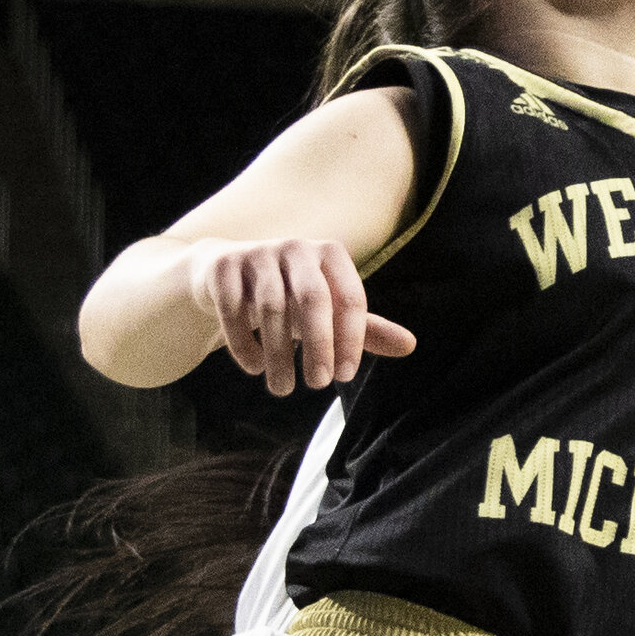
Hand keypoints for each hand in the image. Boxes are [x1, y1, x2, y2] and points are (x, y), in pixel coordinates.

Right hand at [187, 236, 414, 396]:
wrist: (224, 273)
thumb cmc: (290, 296)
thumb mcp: (328, 309)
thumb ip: (366, 328)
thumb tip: (411, 346)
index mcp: (330, 254)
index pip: (350, 298)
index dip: (351, 339)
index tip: (344, 376)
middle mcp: (296, 247)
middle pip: (313, 298)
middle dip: (318, 345)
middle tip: (318, 384)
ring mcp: (257, 254)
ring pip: (271, 309)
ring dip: (279, 355)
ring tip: (283, 388)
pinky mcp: (223, 268)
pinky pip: (234, 310)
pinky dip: (245, 343)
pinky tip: (255, 368)